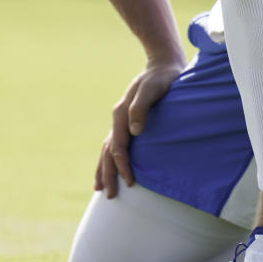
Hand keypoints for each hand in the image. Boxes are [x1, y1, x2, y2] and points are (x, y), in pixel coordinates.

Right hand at [93, 59, 183, 198]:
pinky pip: (114, 144)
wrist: (163, 66)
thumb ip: (141, 108)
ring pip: (106, 149)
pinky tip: (110, 166)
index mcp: (122, 113)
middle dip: (108, 174)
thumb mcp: (153, 88)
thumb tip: (134, 131)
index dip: (123, 166)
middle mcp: (118, 118)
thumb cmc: (162, 78)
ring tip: (99, 187)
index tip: (130, 183)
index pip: (118, 146)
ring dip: (103, 169)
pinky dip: (109, 158)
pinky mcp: (128, 121)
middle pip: (107, 151)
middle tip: (109, 195)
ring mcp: (121, 120)